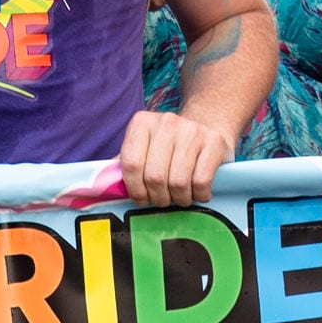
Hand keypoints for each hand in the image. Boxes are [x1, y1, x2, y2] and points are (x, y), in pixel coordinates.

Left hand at [116, 109, 230, 207]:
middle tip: (162, 200)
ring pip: (178, 183)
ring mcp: (192, 131)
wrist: (208, 124)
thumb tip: (106, 190)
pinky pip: (201, 182)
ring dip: (179, 199)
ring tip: (180, 197)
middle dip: (158, 198)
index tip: (142, 199)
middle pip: (155, 177)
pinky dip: (199, 195)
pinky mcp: (214, 143)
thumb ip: (126, 165)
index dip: (135, 190)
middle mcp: (166, 122)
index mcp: (142, 123)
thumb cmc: (169, 146)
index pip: (131, 165)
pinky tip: (197, 191)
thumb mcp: (144, 148)